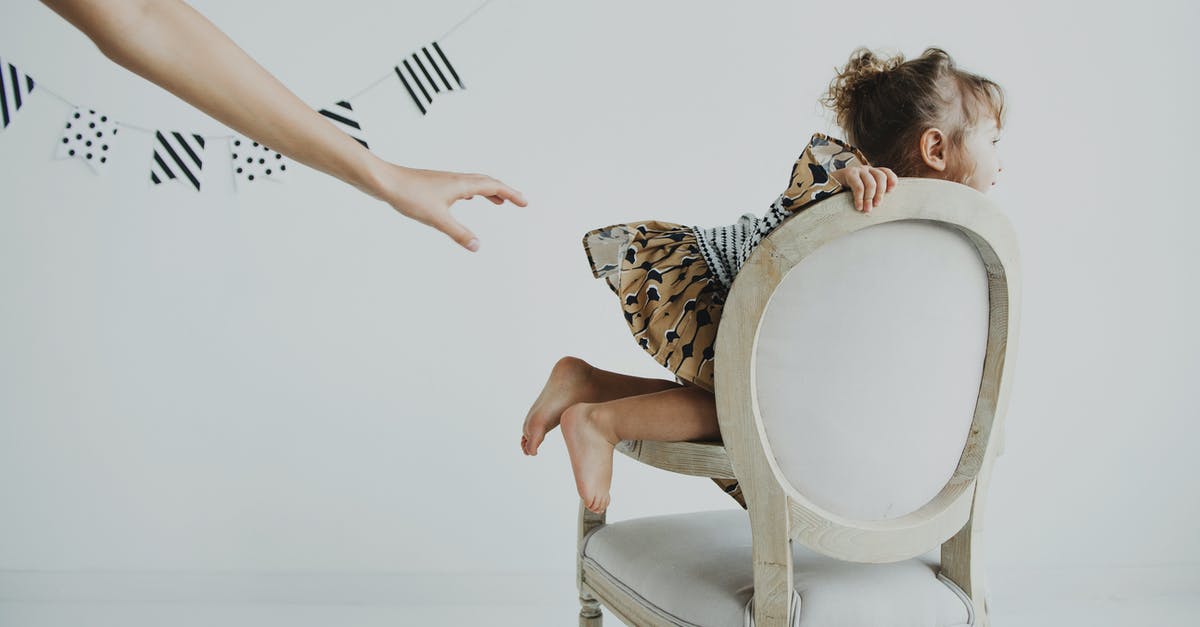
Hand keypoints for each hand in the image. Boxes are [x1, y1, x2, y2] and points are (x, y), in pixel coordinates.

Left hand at [367, 162, 527, 250]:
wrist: (384, 182)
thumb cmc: (409, 195)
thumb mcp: (437, 218)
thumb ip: (459, 233)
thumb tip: (478, 246)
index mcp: (461, 184)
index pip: (493, 187)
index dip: (511, 194)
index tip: (524, 202)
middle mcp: (456, 180)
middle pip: (487, 182)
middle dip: (505, 193)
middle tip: (518, 202)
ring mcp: (445, 181)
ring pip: (474, 184)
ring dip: (489, 193)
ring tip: (498, 203)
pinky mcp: (435, 185)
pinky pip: (462, 187)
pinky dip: (472, 193)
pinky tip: (466, 200)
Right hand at [830, 165, 896, 212]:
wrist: (822, 187)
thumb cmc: (842, 192)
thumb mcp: (860, 192)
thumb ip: (869, 195)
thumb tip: (878, 206)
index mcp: (871, 173)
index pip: (886, 172)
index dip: (891, 180)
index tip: (891, 191)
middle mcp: (866, 169)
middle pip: (881, 177)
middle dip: (880, 193)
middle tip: (876, 206)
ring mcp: (857, 170)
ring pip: (871, 183)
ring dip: (870, 198)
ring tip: (866, 209)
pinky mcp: (848, 173)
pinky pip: (859, 186)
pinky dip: (860, 198)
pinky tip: (858, 206)